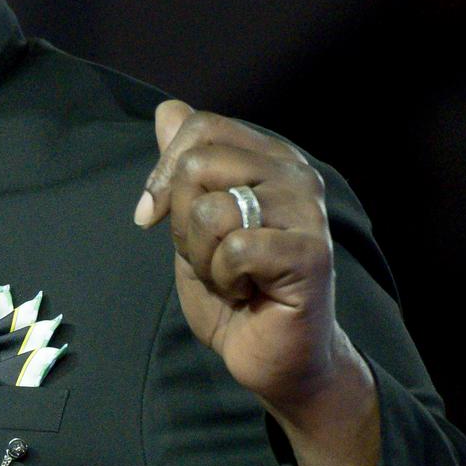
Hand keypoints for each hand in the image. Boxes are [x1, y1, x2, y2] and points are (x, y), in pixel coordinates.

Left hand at [133, 101, 377, 465]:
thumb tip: (167, 109)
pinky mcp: (309, 253)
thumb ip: (184, 167)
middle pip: (198, 163)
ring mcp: (307, 211)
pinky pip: (234, 247)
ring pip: (211, 209)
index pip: (199, 127)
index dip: (163, 174)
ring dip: (202, 257)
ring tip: (233, 277)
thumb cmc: (235, 291)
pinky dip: (224, 278)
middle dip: (181, 222)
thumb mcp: (193, 222)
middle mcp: (294, 173)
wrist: (271, 356)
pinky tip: (248, 292)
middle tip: (211, 258)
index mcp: (269, 157)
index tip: (155, 217)